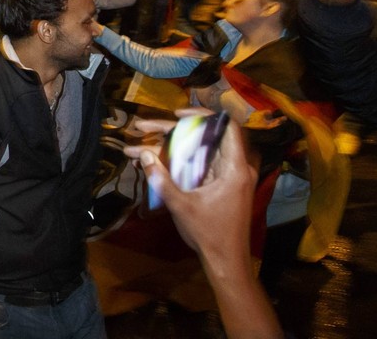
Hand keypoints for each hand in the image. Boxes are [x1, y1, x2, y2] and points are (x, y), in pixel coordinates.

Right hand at [125, 114, 257, 266]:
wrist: (225, 261)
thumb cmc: (209, 234)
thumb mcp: (181, 206)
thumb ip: (161, 179)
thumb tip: (144, 155)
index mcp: (234, 169)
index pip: (226, 127)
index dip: (203, 115)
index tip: (177, 115)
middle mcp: (235, 168)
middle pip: (205, 137)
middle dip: (172, 131)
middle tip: (143, 128)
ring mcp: (228, 176)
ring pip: (200, 150)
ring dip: (171, 145)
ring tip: (140, 145)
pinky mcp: (221, 185)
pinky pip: (200, 163)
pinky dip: (179, 159)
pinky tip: (154, 161)